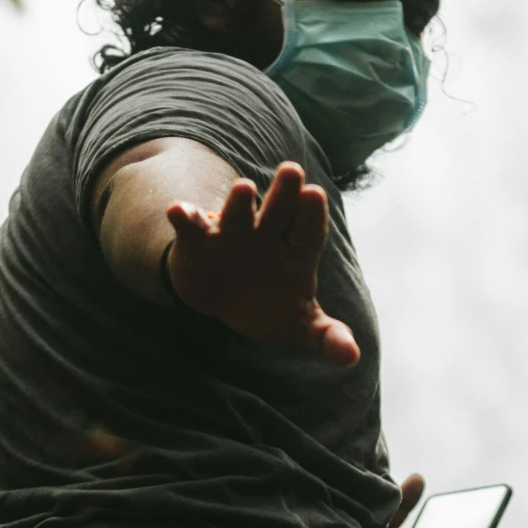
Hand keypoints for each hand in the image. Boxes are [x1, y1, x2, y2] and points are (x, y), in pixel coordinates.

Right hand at [167, 162, 358, 366]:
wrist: (222, 299)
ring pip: (238, 214)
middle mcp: (267, 235)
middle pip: (278, 212)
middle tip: (292, 170)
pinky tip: (177, 210)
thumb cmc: (270, 308)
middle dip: (284, 192)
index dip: (311, 215)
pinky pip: (192, 225)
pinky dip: (185, 216)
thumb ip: (326, 336)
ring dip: (239, 201)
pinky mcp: (199, 240)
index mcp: (296, 252)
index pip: (308, 232)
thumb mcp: (299, 326)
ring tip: (243, 188)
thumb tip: (351, 357)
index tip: (314, 194)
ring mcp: (233, 234)